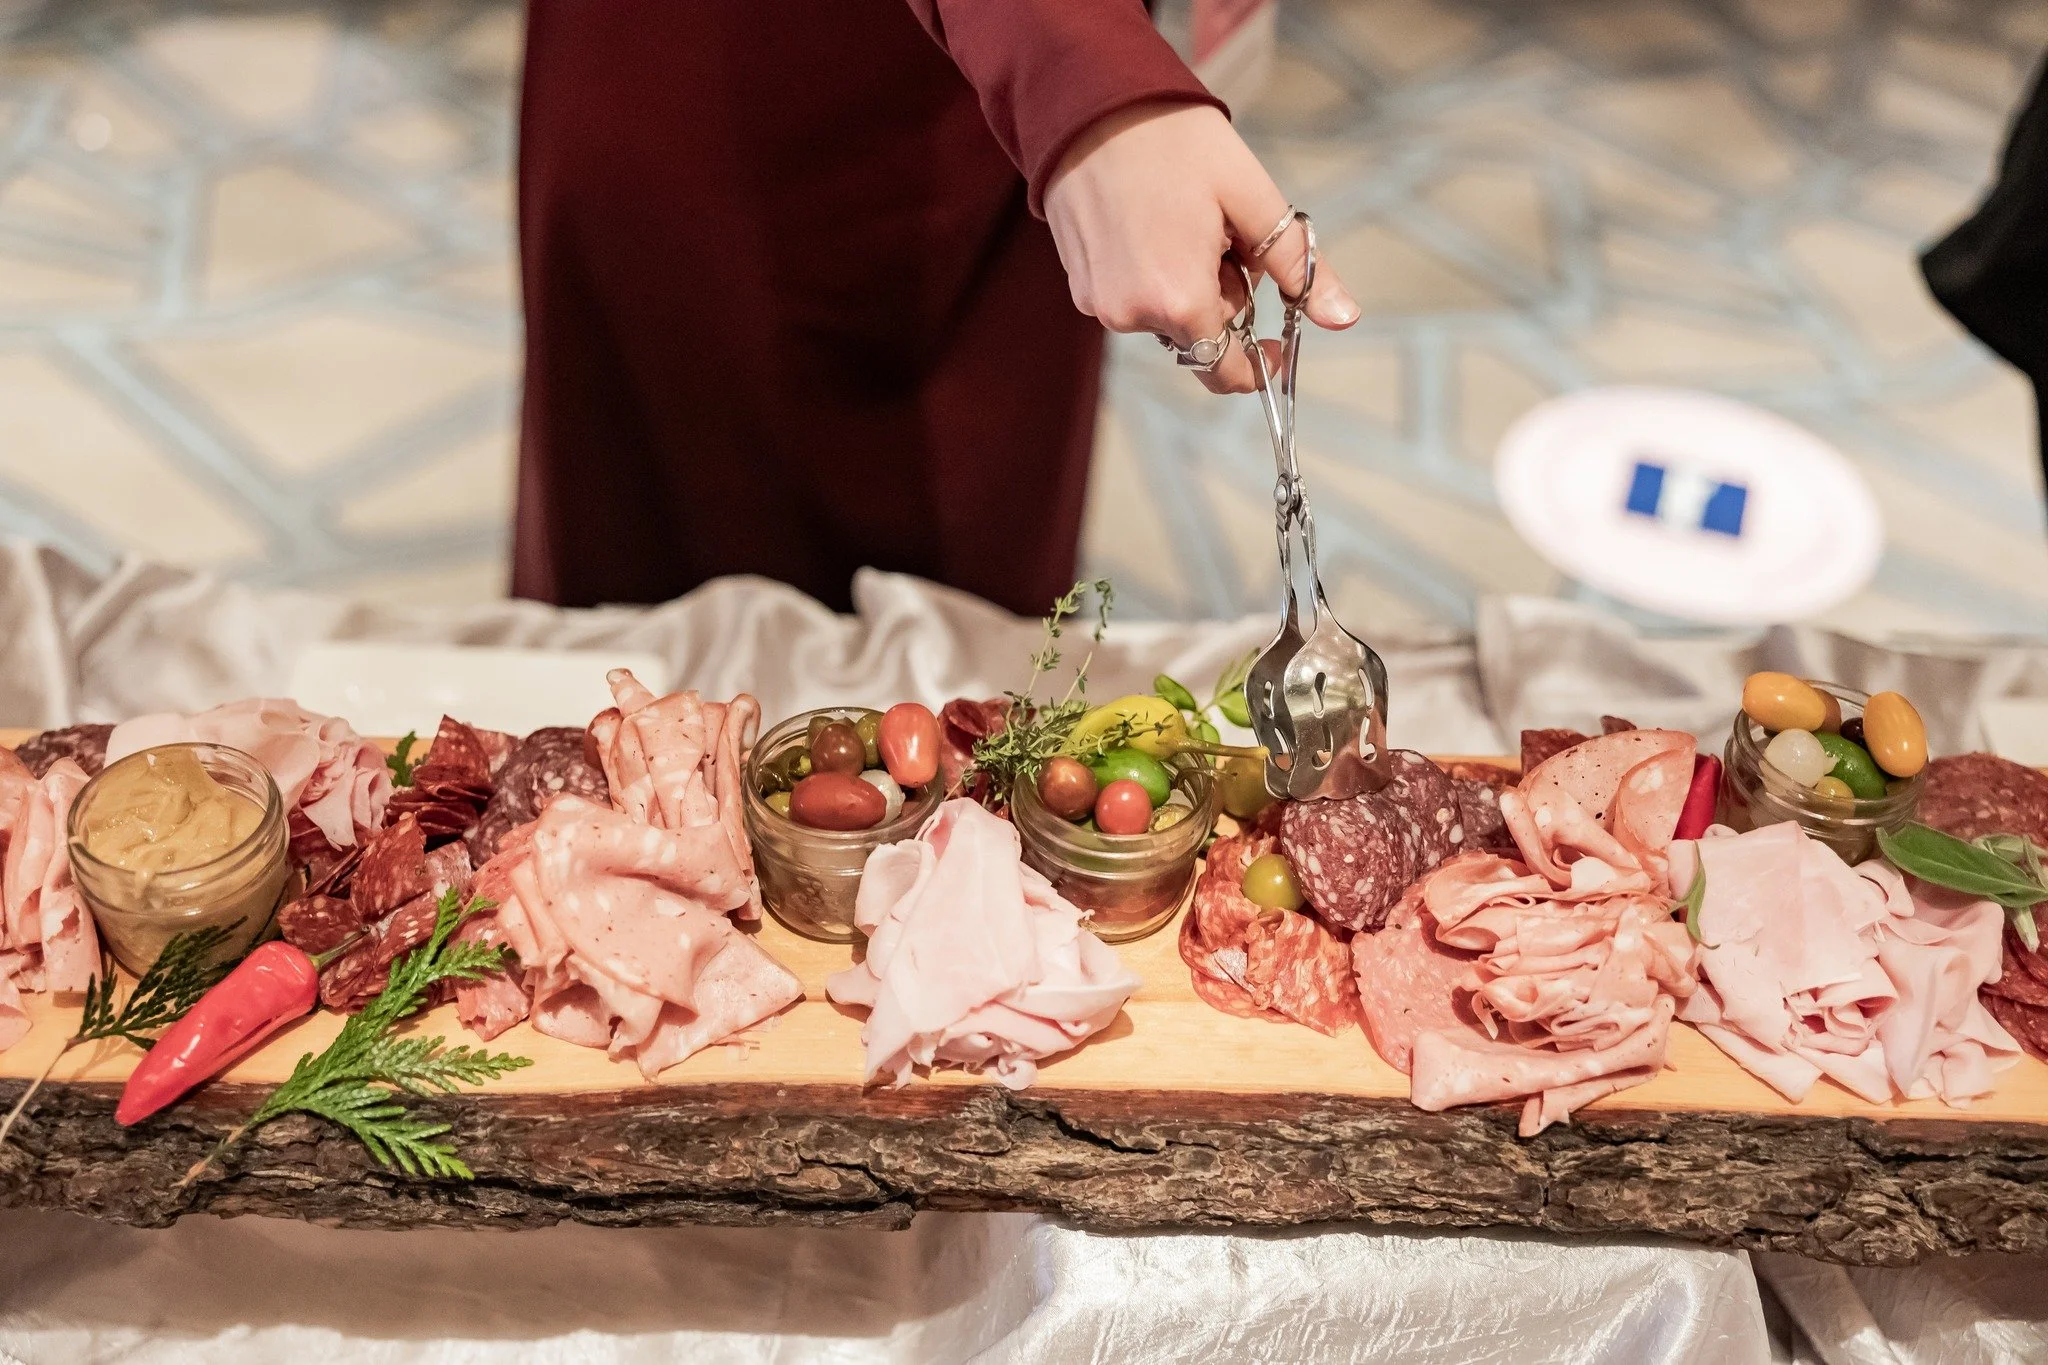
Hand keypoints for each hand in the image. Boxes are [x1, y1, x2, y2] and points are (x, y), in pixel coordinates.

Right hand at [1043, 101, 1358, 394]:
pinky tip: (1154, 223)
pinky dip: (1154, 275)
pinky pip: (1134, 298)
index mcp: (1178, 299)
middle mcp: (1132, 314)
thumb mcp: (1252, 197)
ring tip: (1184, 221)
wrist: (1090, 105)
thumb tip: (1343, 318)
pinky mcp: (1081, 287)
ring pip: (1166, 317)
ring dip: (1188, 285)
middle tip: (1224, 234)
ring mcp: (1100, 303)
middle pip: (1199, 336)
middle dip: (1223, 298)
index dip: (1257, 367)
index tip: (1277, 347)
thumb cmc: (1174, 142)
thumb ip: (1299, 265)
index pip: (1224, 370)